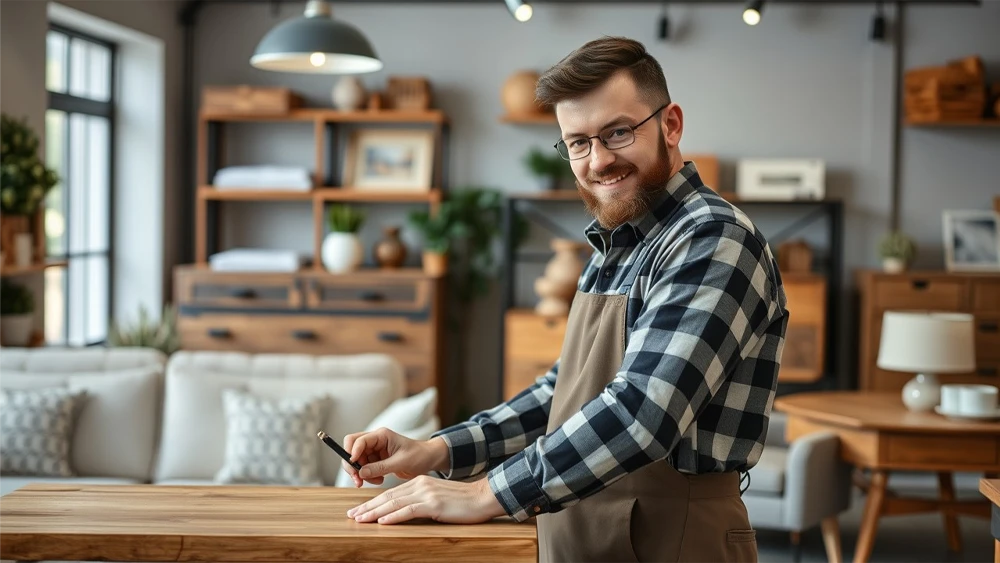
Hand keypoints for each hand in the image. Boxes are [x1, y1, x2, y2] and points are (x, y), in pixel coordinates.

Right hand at [342, 428, 449, 486]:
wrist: (428, 460)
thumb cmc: (419, 455)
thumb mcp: (401, 462)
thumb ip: (381, 467)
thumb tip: (361, 472)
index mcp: (381, 435)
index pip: (358, 440)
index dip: (352, 453)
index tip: (354, 466)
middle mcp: (375, 441)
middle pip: (352, 449)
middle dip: (352, 465)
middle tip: (358, 480)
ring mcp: (375, 451)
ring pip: (357, 461)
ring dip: (361, 473)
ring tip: (376, 481)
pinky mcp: (376, 460)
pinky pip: (364, 468)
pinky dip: (367, 476)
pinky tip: (379, 480)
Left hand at [346, 474, 504, 524]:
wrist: (483, 497)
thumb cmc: (462, 501)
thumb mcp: (438, 497)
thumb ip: (421, 501)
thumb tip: (403, 512)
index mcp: (419, 482)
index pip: (391, 493)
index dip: (373, 502)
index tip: (359, 510)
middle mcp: (420, 485)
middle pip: (388, 497)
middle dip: (367, 507)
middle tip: (352, 515)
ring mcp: (426, 494)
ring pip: (394, 503)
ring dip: (375, 513)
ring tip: (360, 519)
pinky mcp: (433, 504)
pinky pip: (409, 510)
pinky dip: (393, 516)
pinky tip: (382, 521)